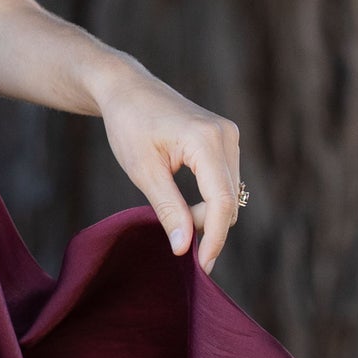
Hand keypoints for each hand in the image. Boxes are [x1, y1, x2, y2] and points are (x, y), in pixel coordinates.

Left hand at [95, 62, 244, 276]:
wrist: (127, 90)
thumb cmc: (129, 126)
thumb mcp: (144, 172)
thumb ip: (168, 209)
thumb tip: (184, 248)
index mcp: (206, 140)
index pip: (221, 201)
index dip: (214, 238)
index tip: (201, 266)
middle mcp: (225, 135)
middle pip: (228, 200)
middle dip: (207, 228)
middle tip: (176, 241)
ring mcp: (228, 136)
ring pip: (229, 194)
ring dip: (207, 215)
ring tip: (176, 219)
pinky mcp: (225, 139)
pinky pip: (225, 182)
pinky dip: (209, 200)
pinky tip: (186, 207)